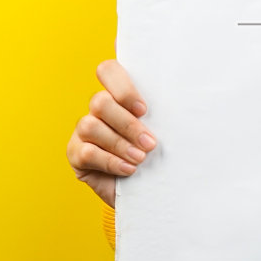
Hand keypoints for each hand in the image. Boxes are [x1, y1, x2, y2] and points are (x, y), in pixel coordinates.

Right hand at [65, 59, 158, 207]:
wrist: (149, 191)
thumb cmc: (158, 155)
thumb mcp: (163, 131)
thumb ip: (162, 113)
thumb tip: (184, 102)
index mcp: (118, 95)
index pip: (108, 70)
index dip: (123, 87)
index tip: (144, 110)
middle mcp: (97, 109)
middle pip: (100, 101)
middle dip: (128, 124)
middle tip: (150, 143)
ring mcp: (83, 131)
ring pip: (90, 126)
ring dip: (119, 144)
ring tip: (140, 158)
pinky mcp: (76, 154)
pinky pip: (87, 152)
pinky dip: (111, 161)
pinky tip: (129, 170)